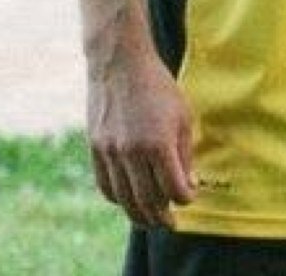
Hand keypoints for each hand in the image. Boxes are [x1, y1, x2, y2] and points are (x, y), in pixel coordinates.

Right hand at [86, 47, 197, 228]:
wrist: (120, 64)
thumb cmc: (158, 86)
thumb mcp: (183, 114)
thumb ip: (185, 152)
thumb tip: (189, 183)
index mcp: (159, 142)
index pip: (173, 188)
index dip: (185, 198)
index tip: (190, 197)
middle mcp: (132, 151)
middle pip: (147, 201)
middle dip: (162, 216)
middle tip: (170, 222)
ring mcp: (110, 152)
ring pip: (124, 199)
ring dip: (139, 214)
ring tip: (150, 219)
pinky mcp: (95, 149)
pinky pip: (105, 186)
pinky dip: (118, 199)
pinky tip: (128, 200)